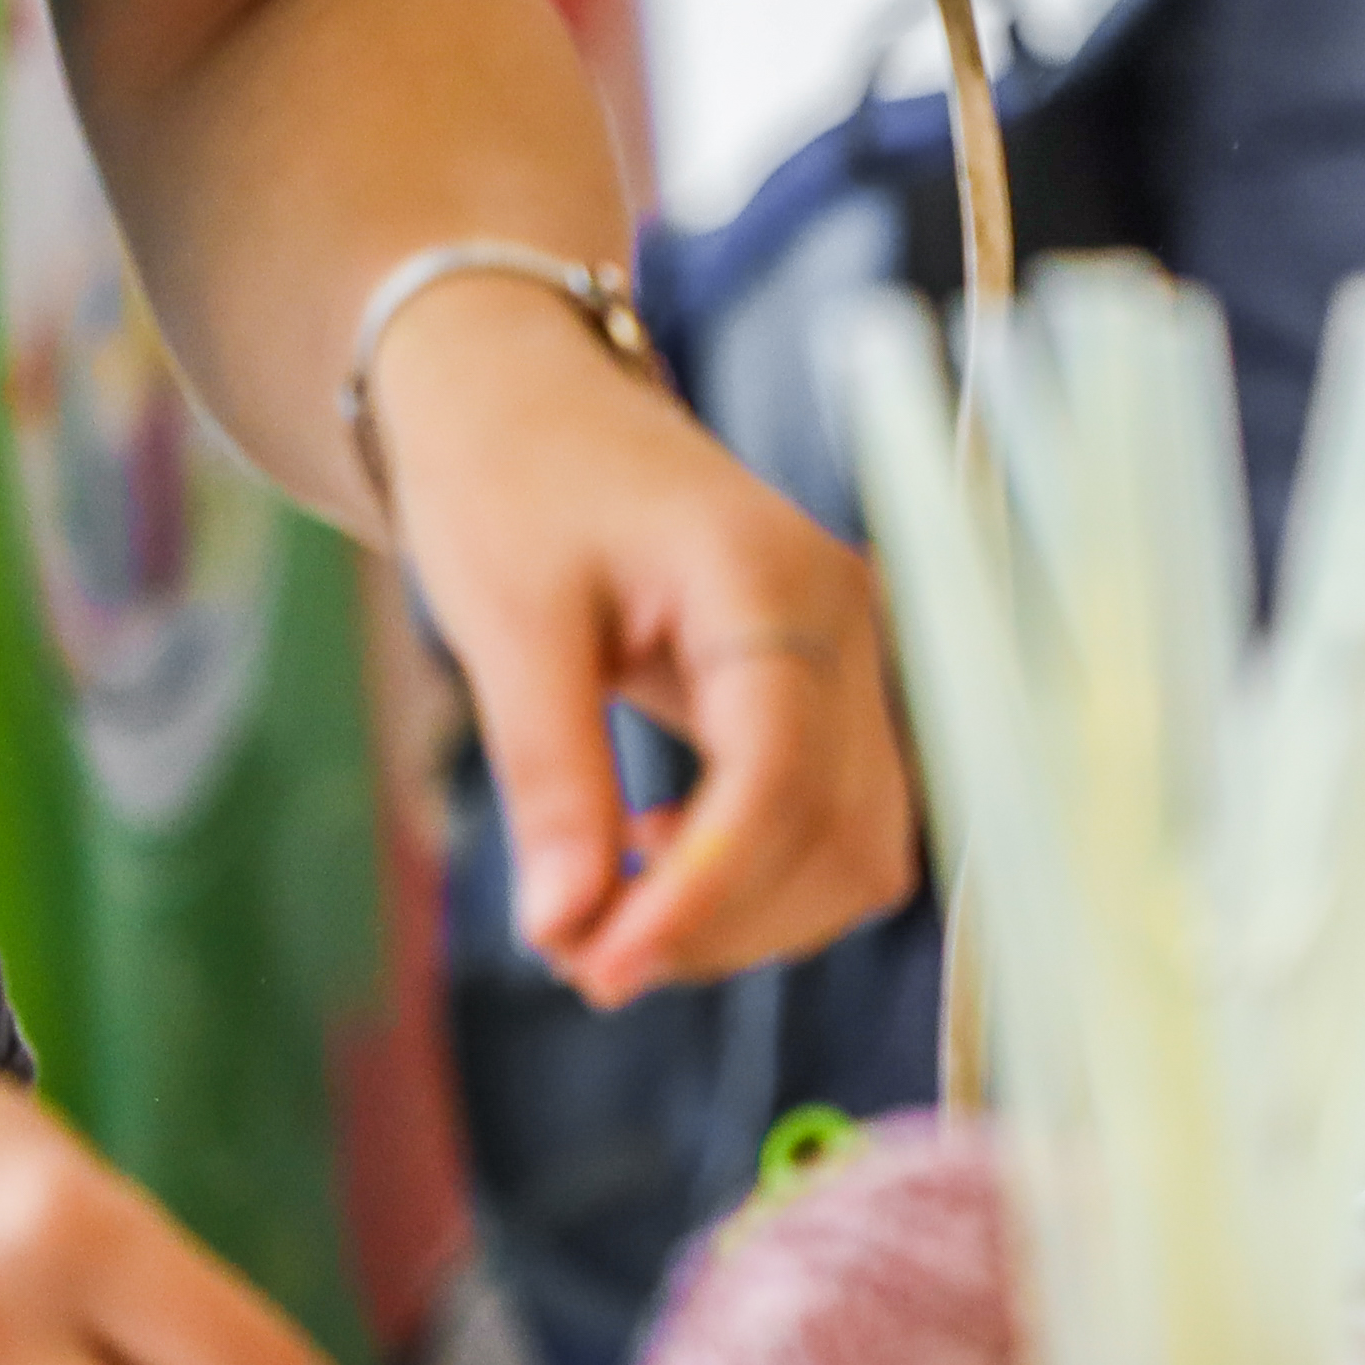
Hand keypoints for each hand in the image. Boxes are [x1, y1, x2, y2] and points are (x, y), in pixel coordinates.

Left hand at [369, 275, 916, 1001]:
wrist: (528, 396)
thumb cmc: (512, 481)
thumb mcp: (506, 624)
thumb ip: (551, 776)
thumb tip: (568, 929)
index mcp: (773, 584)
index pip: (780, 779)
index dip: (704, 895)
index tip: (597, 968)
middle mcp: (845, 621)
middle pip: (843, 833)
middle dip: (726, 925)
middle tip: (583, 957)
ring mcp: (849, 655)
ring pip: (858, 846)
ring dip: (749, 917)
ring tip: (612, 916)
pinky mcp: (824, 687)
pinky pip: (833, 818)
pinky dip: (757, 875)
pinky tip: (658, 854)